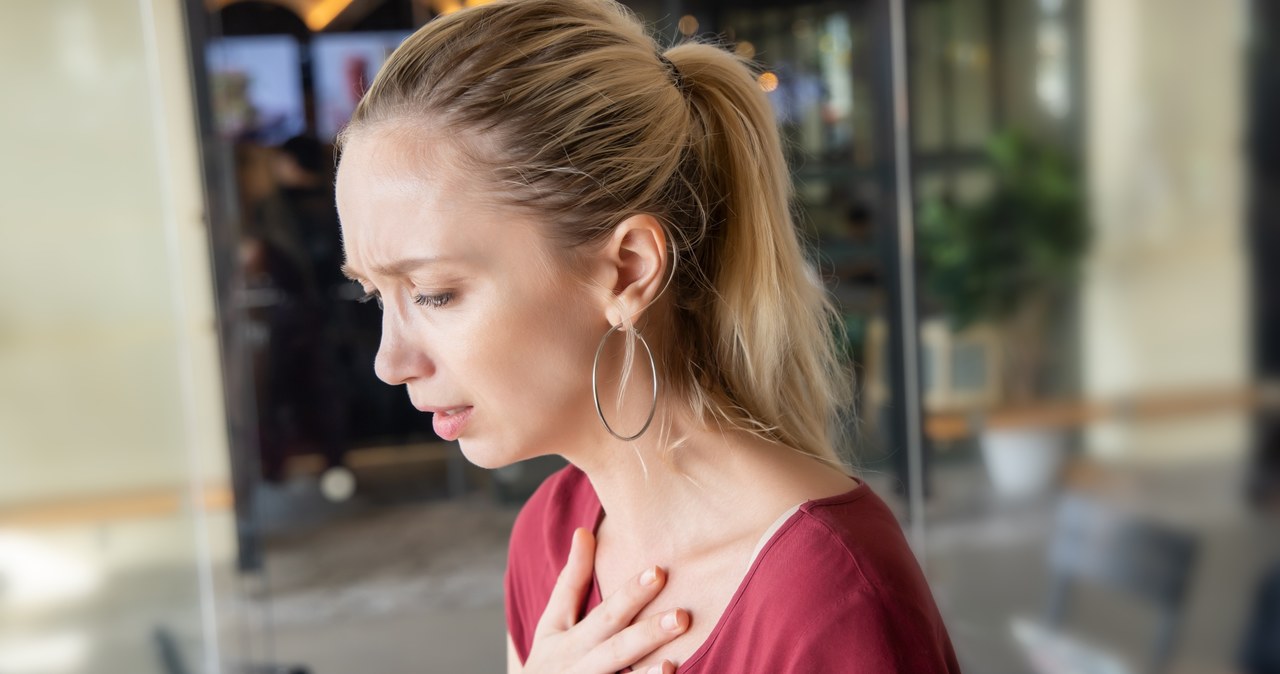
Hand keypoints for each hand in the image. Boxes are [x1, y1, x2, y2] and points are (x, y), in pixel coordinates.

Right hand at [522, 527, 688, 673]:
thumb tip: (584, 531)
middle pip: (614, 645)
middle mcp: (573, 663)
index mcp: (564, 637)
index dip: (629, 594)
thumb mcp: (553, 622)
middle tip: (682, 616)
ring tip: (672, 662)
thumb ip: (572, 581)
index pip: (598, 610)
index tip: (658, 571)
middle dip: (646, 631)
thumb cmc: (552, 659)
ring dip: (645, 673)